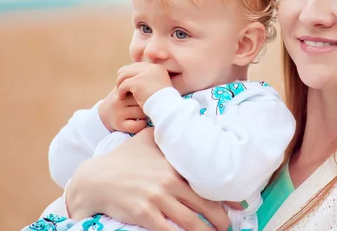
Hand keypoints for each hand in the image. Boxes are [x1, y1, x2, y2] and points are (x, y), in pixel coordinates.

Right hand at [66, 128, 229, 230]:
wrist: (95, 179)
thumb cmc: (123, 159)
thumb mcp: (147, 139)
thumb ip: (168, 134)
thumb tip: (187, 117)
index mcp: (173, 164)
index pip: (207, 180)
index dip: (227, 195)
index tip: (241, 205)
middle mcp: (169, 181)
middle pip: (205, 205)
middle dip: (221, 219)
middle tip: (228, 226)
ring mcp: (157, 199)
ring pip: (191, 222)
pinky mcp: (144, 215)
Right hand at [98, 87, 147, 132]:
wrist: (103, 113)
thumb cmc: (120, 99)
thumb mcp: (123, 88)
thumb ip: (134, 83)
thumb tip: (154, 76)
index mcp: (121, 90)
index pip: (140, 89)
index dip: (148, 93)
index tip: (152, 95)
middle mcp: (119, 101)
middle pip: (142, 101)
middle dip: (149, 104)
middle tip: (151, 105)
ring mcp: (119, 113)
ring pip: (141, 113)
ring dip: (147, 114)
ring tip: (147, 113)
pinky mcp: (119, 124)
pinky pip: (136, 126)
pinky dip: (142, 124)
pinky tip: (142, 122)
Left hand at [116, 62, 172, 106]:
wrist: (166, 107)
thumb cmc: (162, 101)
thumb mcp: (158, 86)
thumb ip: (149, 80)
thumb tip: (135, 79)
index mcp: (156, 68)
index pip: (137, 66)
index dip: (130, 74)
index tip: (127, 83)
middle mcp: (150, 68)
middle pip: (128, 68)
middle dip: (123, 77)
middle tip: (121, 87)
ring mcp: (143, 74)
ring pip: (123, 74)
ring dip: (120, 84)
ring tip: (120, 92)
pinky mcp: (137, 82)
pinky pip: (123, 84)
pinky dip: (120, 91)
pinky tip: (122, 97)